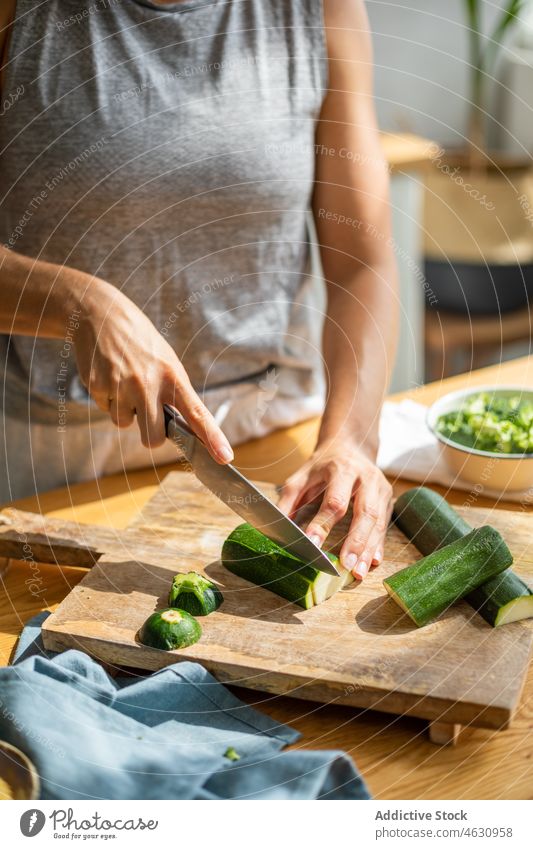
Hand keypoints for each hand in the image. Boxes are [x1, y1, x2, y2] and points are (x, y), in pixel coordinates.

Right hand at [73, 279, 232, 460]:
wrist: (101, 315)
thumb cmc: (142, 343)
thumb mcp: (167, 362)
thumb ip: (175, 394)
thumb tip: (184, 430)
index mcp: (173, 376)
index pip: (197, 413)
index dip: (212, 438)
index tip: (225, 457)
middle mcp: (148, 384)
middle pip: (153, 438)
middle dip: (150, 435)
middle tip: (147, 415)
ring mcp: (121, 386)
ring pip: (124, 424)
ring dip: (125, 411)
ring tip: (125, 381)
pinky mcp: (98, 386)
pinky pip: (106, 410)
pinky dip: (108, 399)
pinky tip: (110, 375)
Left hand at [277, 438, 392, 579]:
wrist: (350, 446)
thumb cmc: (322, 466)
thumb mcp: (301, 477)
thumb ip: (288, 501)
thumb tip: (277, 528)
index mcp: (341, 470)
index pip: (334, 501)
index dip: (323, 524)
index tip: (312, 544)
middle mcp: (366, 478)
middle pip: (364, 512)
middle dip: (355, 541)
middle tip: (345, 566)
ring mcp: (380, 488)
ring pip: (378, 521)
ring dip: (367, 548)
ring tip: (357, 571)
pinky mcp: (387, 499)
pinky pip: (385, 525)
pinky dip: (378, 545)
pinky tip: (372, 561)